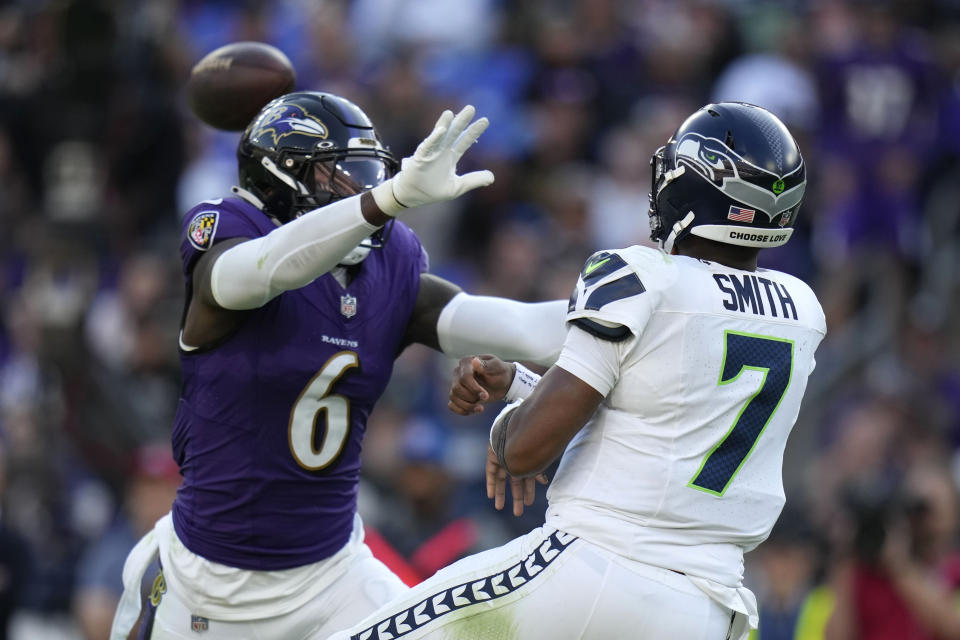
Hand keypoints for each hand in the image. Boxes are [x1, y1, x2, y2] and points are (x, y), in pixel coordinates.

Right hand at [371, 105, 493, 214]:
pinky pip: (427, 146)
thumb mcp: (458, 187)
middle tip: (471, 108)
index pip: (465, 141)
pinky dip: (434, 138)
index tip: (485, 120)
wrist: (413, 196)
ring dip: (445, 124)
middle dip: (462, 121)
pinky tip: (441, 130)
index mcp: (451, 156)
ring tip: (450, 113)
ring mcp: (430, 152)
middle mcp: (441, 151)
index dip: (474, 131)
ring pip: (439, 135)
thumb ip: (474, 180)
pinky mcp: (420, 158)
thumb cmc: (433, 189)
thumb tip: (492, 178)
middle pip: (454, 133)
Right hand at [448, 355, 513, 415]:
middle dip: (472, 397)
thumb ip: (486, 365)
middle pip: (456, 389)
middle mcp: (458, 372)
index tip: (486, 395)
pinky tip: (473, 410)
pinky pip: (451, 405)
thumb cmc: (499, 372)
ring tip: (481, 407)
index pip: (464, 377)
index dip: (474, 389)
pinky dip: (462, 410)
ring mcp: (456, 384)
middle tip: (485, 398)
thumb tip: (475, 361)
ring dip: (468, 406)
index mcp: (466, 362)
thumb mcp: (497, 366)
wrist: (502, 382)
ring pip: (453, 397)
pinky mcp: (457, 395)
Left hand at [485, 445, 548, 516]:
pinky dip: (490, 484)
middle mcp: (515, 462)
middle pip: (515, 484)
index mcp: (527, 462)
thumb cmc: (528, 442)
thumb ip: (537, 471)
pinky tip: (490, 496)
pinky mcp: (493, 457)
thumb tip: (544, 482)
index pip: (527, 480)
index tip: (529, 504)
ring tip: (499, 508)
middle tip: (518, 513)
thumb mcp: (534, 459)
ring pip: (501, 480)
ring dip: (500, 494)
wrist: (515, 428)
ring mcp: (503, 460)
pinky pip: (490, 473)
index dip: (528, 492)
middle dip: (517, 498)